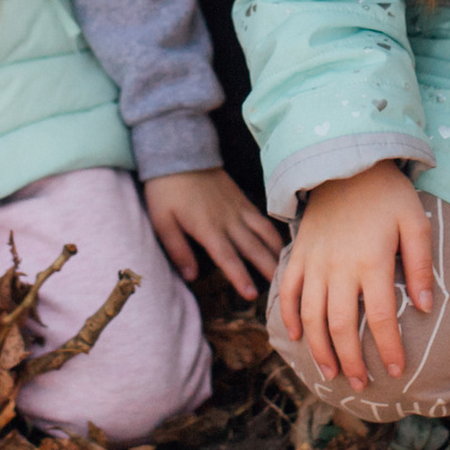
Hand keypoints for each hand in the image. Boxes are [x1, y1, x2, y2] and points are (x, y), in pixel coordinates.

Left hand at [145, 167, 282, 299]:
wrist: (180, 155)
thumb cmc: (166, 191)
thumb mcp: (162, 221)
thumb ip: (177, 250)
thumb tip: (191, 276)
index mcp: (208, 229)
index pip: (228, 258)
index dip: (240, 277)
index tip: (252, 295)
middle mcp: (228, 221)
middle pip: (253, 248)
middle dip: (268, 269)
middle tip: (283, 287)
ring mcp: (238, 209)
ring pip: (264, 233)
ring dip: (276, 252)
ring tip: (288, 269)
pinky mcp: (242, 200)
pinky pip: (263, 219)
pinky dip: (274, 233)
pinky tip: (281, 244)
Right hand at [274, 161, 435, 388]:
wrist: (345, 160)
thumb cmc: (387, 193)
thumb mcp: (415, 221)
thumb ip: (421, 265)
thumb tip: (426, 308)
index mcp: (371, 261)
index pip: (382, 317)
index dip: (388, 348)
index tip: (396, 369)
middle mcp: (339, 267)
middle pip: (342, 326)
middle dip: (352, 360)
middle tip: (362, 384)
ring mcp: (315, 262)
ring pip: (312, 317)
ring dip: (320, 349)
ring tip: (331, 373)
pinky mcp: (299, 253)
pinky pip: (287, 291)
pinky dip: (288, 316)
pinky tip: (297, 337)